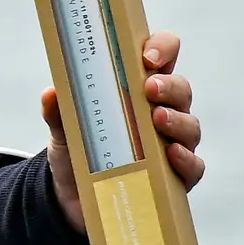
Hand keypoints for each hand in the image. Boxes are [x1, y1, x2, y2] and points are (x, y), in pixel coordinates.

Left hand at [41, 30, 200, 229]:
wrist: (73, 197)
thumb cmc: (77, 150)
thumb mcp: (63, 128)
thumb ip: (58, 111)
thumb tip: (51, 93)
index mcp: (139, 90)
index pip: (162, 58)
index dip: (163, 48)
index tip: (148, 56)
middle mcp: (162, 112)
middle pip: (181, 90)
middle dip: (169, 86)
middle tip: (149, 88)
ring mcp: (173, 144)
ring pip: (191, 125)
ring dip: (177, 120)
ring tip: (157, 119)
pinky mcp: (176, 176)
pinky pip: (193, 166)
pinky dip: (186, 159)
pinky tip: (172, 154)